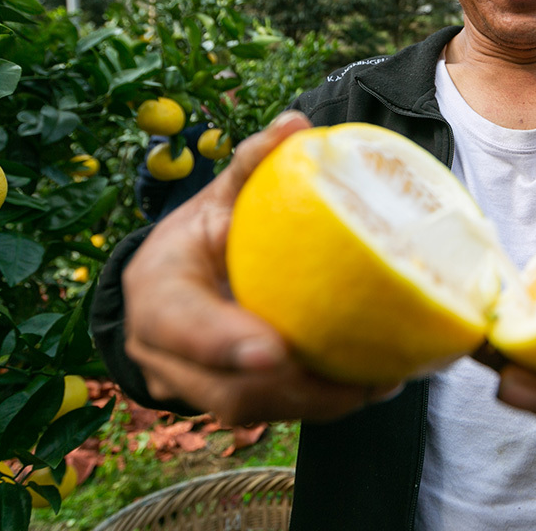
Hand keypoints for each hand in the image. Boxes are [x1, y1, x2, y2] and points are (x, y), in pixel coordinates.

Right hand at [122, 111, 402, 425]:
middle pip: (224, 386)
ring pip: (252, 408)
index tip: (275, 350)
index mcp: (157, 291)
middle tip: (358, 378)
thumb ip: (250, 166)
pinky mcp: (224, 399)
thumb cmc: (200, 235)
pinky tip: (371, 385)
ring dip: (317, 403)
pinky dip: (320, 403)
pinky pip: (272, 411)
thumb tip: (297, 124)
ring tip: (378, 382)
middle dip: (293, 388)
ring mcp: (190, 383)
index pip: (182, 324)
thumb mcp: (216, 198)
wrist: (167, 284)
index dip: (223, 342)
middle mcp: (163, 350)